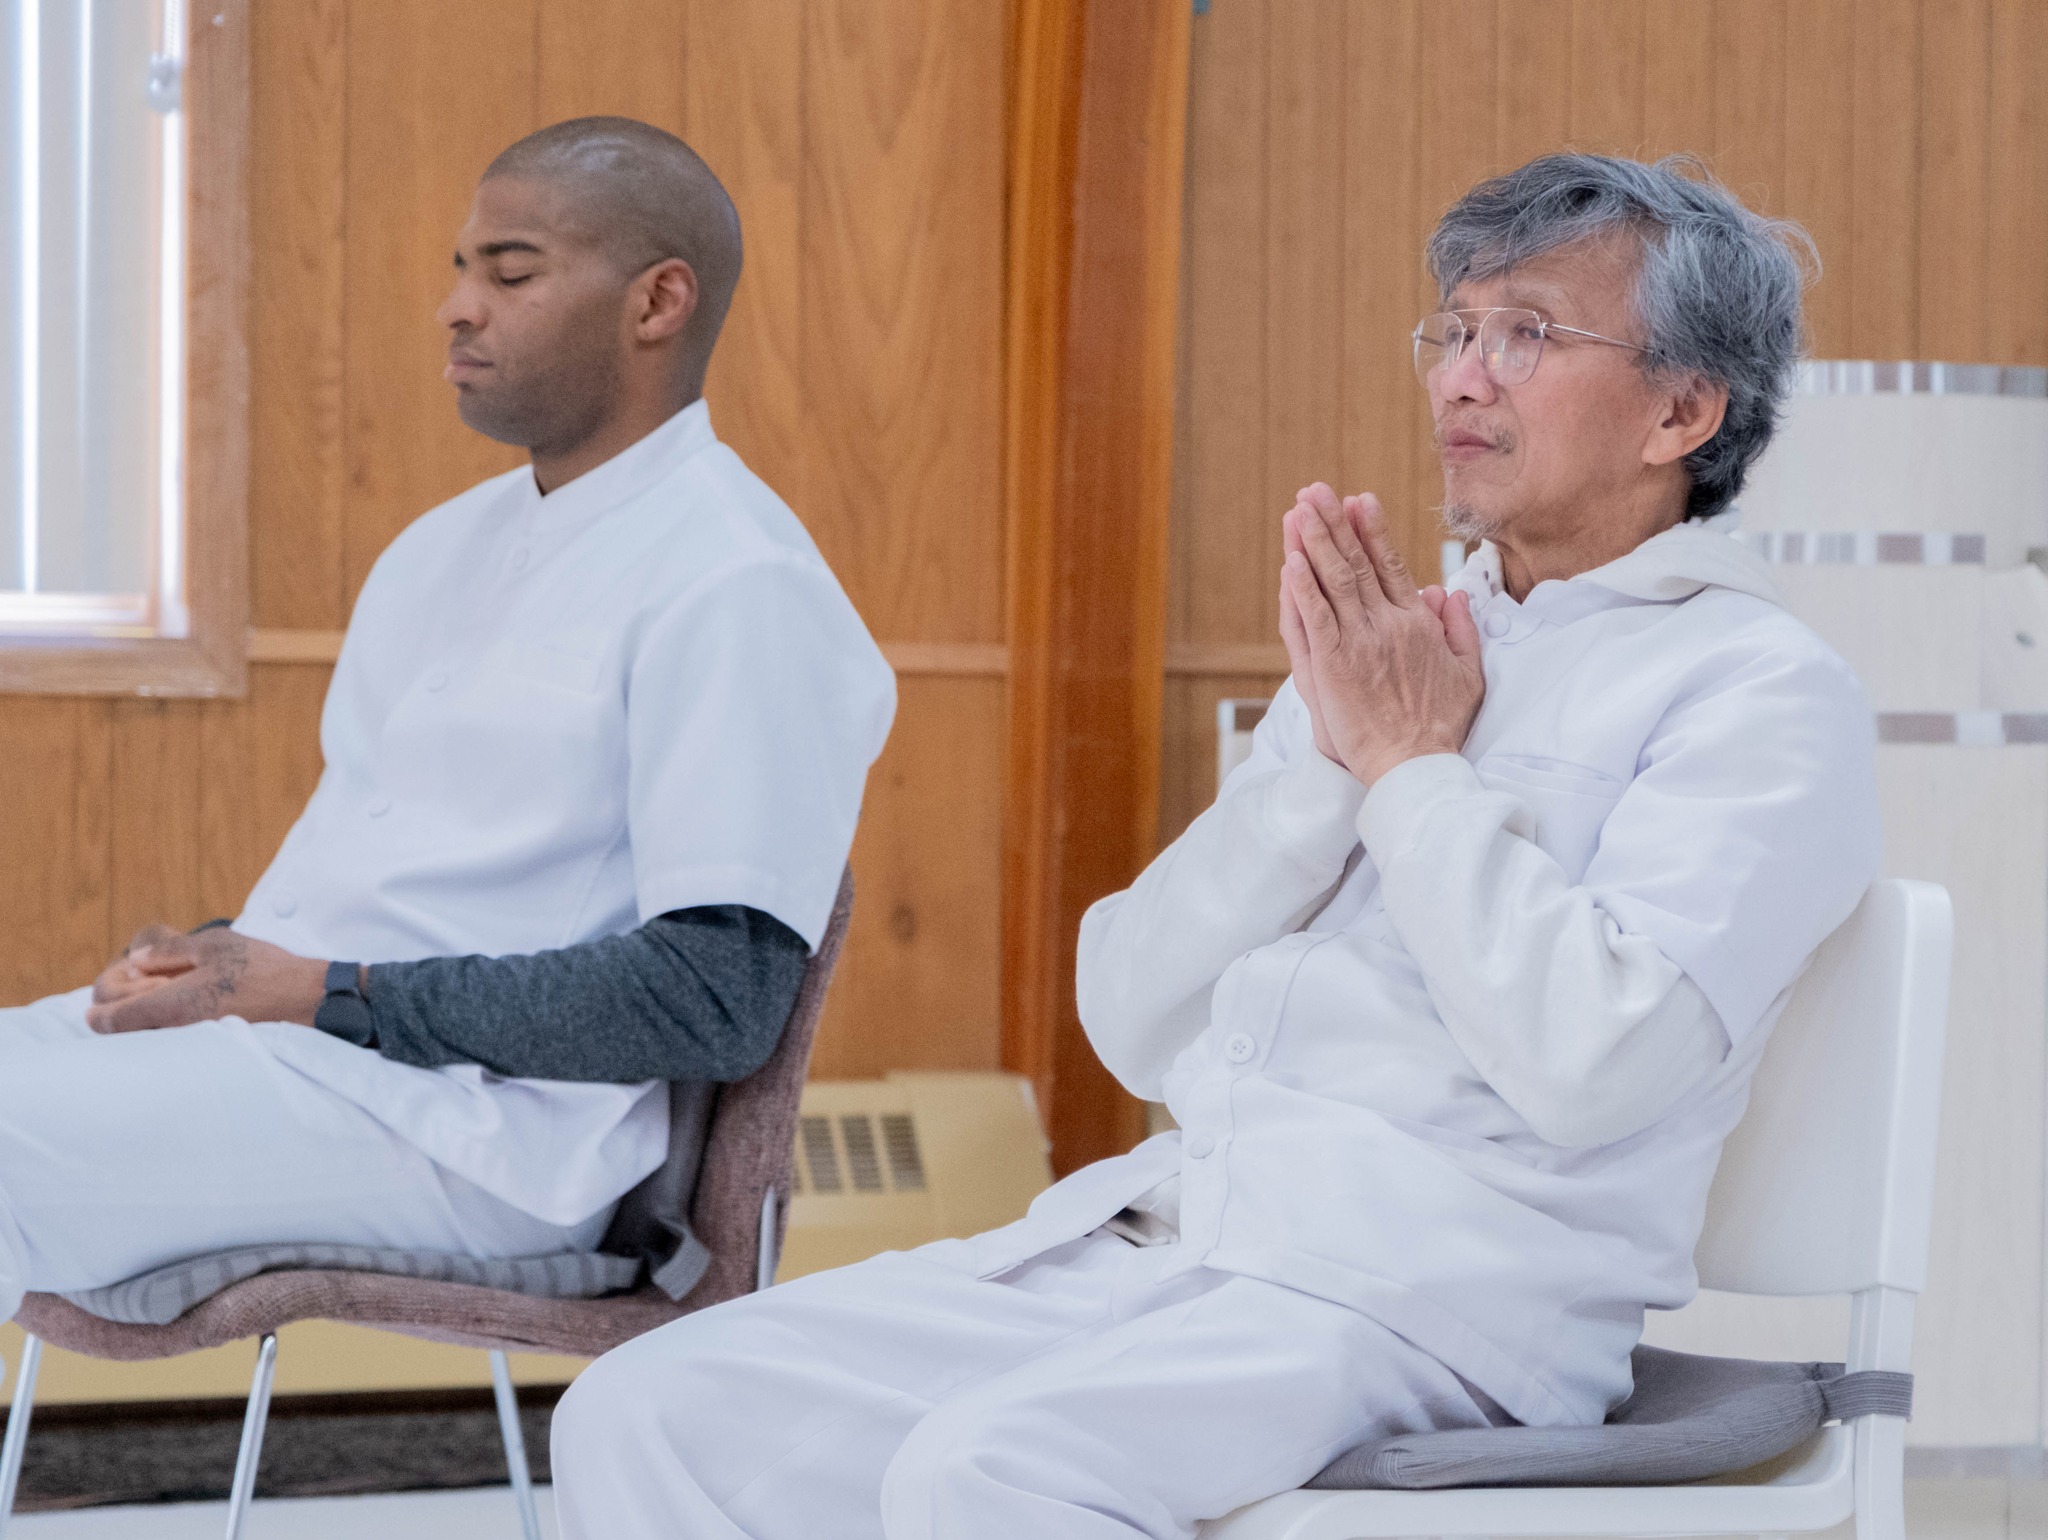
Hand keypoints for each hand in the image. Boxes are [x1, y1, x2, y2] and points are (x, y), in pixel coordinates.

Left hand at [85, 928, 328, 1034]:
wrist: (308, 1002)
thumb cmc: (264, 970)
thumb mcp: (215, 944)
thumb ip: (169, 952)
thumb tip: (137, 960)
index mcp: (171, 1005)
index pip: (111, 1020)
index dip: (99, 1013)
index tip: (102, 1005)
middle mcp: (177, 1033)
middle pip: (126, 1036)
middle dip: (120, 1016)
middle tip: (133, 996)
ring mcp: (194, 1046)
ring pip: (150, 1043)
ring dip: (146, 1026)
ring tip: (163, 1002)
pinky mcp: (211, 1050)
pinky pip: (175, 1046)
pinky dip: (169, 1032)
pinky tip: (190, 1012)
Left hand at [1282, 484, 1485, 783]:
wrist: (1416, 766)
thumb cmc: (1441, 727)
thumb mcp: (1468, 674)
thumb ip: (1461, 630)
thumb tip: (1451, 594)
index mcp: (1417, 625)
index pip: (1392, 565)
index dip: (1372, 531)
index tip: (1359, 501)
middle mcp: (1388, 626)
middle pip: (1358, 563)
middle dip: (1334, 523)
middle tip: (1316, 490)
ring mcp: (1359, 644)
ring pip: (1334, 582)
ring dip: (1313, 543)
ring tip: (1298, 510)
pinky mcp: (1333, 666)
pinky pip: (1315, 618)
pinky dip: (1302, 588)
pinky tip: (1290, 561)